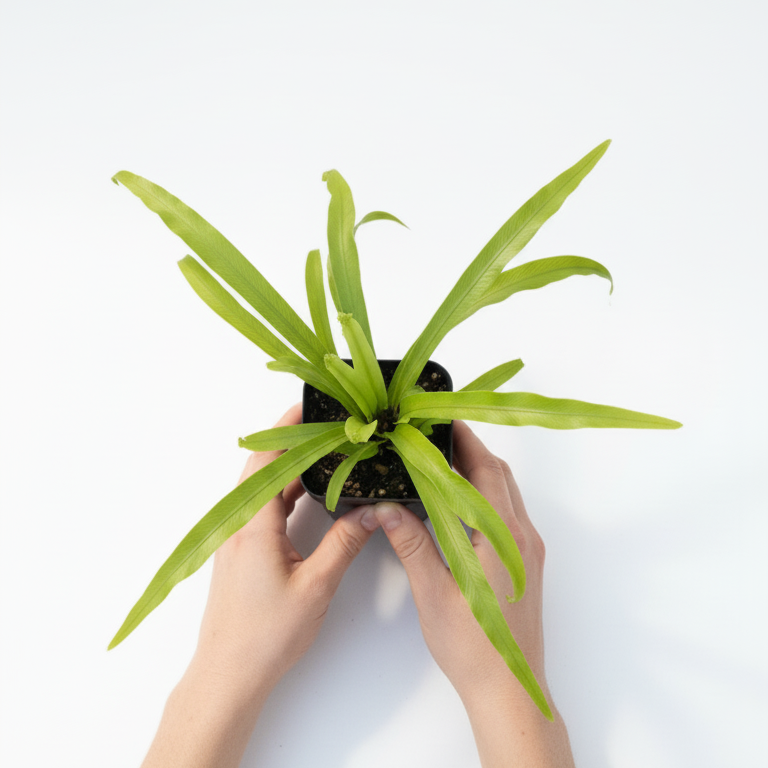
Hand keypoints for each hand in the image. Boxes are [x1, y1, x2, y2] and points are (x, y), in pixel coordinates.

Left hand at [142, 404, 375, 767]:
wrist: (228, 674)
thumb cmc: (265, 636)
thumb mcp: (316, 587)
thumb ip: (344, 543)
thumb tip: (368, 511)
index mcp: (253, 526)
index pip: (268, 460)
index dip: (287, 429)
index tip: (309, 406)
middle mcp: (240, 525)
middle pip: (263, 467)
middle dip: (292, 441)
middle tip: (324, 423)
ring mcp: (238, 539)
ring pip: (264, 488)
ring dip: (290, 467)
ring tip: (323, 451)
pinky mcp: (242, 552)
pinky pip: (264, 508)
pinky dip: (286, 492)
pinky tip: (309, 493)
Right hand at [360, 421, 574, 766]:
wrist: (510, 687)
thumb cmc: (473, 647)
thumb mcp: (433, 592)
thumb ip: (410, 543)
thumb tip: (386, 508)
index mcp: (500, 536)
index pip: (484, 470)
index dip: (464, 439)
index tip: (442, 419)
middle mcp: (521, 536)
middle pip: (499, 474)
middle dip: (470, 447)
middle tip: (438, 433)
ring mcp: (527, 550)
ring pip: (506, 492)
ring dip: (480, 469)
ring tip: (445, 459)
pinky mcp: (526, 563)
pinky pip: (508, 512)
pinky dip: (487, 494)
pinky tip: (461, 501)